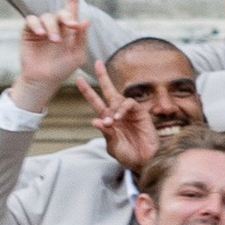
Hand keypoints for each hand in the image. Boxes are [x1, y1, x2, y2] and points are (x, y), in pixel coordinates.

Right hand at [11, 0, 87, 107]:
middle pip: (61, 12)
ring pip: (47, 17)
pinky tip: (41, 34)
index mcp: (69, 28)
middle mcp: (56, 24)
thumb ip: (82, 38)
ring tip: (53, 40)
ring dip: (52, 27)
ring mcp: (42, 27)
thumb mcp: (78, 55)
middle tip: (70, 27)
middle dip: (66, 18)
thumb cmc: (63, 68)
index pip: (71, 4)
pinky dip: (37, 25)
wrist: (43, 80)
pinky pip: (32, 21)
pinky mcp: (29, 31)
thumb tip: (85, 20)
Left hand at [74, 61, 157, 181]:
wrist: (145, 161)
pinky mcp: (141, 113)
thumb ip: (106, 134)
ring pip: (119, 99)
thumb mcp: (113, 147)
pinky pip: (130, 104)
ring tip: (112, 122)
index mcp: (108, 120)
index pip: (96, 102)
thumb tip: (95, 121)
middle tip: (98, 63)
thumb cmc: (128, 156)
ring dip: (113, 108)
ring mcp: (129, 113)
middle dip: (103, 77)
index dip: (88, 91)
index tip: (79, 79)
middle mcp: (118, 113)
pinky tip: (118, 118)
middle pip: (109, 91)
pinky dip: (123, 109)